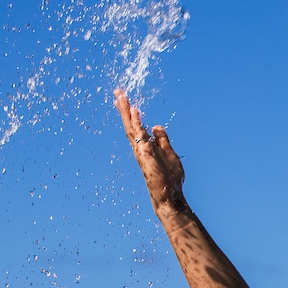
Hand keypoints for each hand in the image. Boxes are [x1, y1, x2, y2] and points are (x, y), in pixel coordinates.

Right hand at [115, 88, 186, 213]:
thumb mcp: (169, 154)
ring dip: (126, 111)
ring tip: (121, 96)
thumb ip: (163, 140)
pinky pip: (140, 136)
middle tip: (117, 92)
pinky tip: (135, 111)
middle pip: (130, 124)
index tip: (125, 100)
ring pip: (131, 127)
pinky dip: (137, 123)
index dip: (131, 114)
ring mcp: (141, 151)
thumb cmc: (170, 179)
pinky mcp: (146, 155)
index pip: (136, 127)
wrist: (170, 196)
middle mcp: (140, 148)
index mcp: (146, 147)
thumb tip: (156, 126)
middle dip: (124, 108)